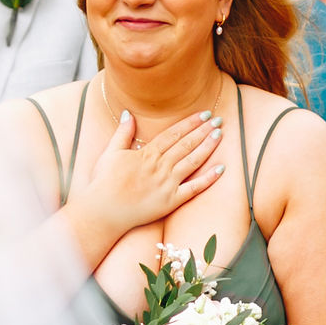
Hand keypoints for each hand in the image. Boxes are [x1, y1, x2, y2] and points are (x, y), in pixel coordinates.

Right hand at [74, 107, 225, 240]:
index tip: (203, 114)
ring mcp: (167, 184)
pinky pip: (194, 188)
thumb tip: (127, 113)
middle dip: (203, 131)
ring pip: (193, 161)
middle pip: (186, 144)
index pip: (174, 134)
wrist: (103, 211)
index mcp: (147, 154)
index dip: (190, 123)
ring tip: (220, 135)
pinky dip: (208, 179)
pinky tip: (221, 168)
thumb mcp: (110, 153)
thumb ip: (123, 133)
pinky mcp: (171, 201)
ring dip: (207, 147)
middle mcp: (160, 166)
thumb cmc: (104, 183)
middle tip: (218, 120)